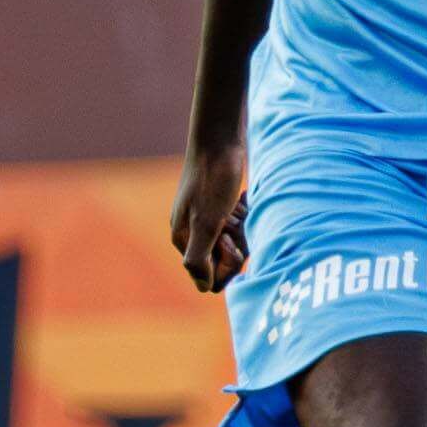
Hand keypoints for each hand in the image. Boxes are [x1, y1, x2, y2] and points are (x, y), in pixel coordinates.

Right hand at [170, 144, 251, 291]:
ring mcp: (206, 219)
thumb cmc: (213, 180)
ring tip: (238, 206)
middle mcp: (192, 233)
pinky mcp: (219, 206)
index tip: (227, 239)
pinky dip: (243, 215)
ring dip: (241, 228)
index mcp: (183, 240)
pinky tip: (241, 199)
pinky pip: (236, 225)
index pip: (207, 277)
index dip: (225, 266)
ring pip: (232, 243)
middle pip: (221, 262)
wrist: (218, 139)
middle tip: (233, 219)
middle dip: (235, 246)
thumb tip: (203, 288)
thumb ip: (199, 258)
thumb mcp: (206, 222)